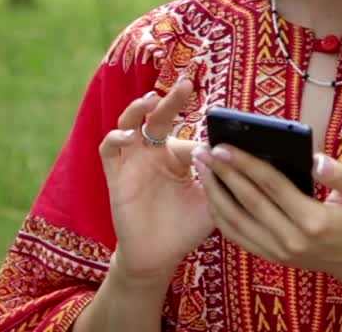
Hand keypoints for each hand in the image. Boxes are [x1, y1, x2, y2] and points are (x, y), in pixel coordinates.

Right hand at [98, 77, 213, 287]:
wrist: (159, 257)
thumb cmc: (186, 226)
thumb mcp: (211, 200)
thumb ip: (220, 177)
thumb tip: (232, 150)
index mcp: (178, 155)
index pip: (189, 131)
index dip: (202, 126)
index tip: (221, 117)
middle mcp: (154, 152)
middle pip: (159, 117)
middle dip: (171, 100)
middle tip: (185, 85)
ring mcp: (133, 162)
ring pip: (129, 124)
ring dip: (137, 109)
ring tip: (151, 100)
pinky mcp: (116, 176)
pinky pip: (109, 150)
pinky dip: (115, 139)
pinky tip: (128, 137)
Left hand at [191, 144, 341, 278]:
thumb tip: (317, 159)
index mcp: (312, 220)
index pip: (271, 186)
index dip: (245, 164)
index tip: (223, 145)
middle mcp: (291, 239)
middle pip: (249, 201)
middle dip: (223, 173)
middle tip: (203, 150)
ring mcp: (277, 251)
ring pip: (236, 220)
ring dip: (215, 192)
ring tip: (201, 166)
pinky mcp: (269, 256)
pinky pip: (237, 234)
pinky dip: (220, 214)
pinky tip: (211, 192)